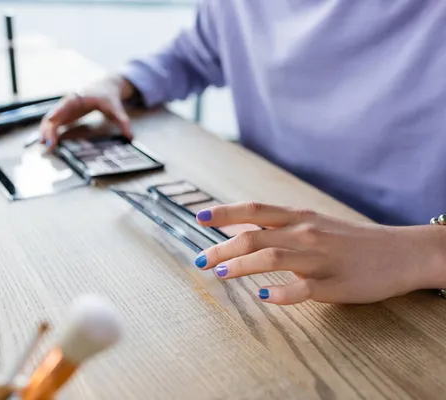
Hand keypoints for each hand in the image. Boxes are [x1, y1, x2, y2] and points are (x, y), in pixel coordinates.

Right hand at [40, 75, 134, 147]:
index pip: (65, 104)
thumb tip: (130, 137)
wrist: (104, 87)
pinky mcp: (64, 115)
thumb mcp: (116, 108)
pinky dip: (48, 132)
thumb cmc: (107, 96)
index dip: (56, 114)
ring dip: (45, 133)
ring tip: (45, 147)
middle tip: (49, 145)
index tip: (51, 122)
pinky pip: (52, 124)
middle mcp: (68, 103)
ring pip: (49, 120)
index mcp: (79, 98)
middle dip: (48, 129)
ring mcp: (64, 109)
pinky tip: (47, 144)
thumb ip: (123, 121)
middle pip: (53, 114)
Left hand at [194, 202, 445, 304]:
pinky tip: (265, 296)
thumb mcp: (312, 223)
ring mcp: (319, 258)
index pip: (253, 210)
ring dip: (241, 266)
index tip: (199, 216)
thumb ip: (277, 226)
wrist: (398, 252)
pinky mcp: (333, 284)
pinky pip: (303, 289)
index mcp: (298, 217)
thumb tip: (238, 228)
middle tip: (200, 260)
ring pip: (272, 258)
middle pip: (253, 237)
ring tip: (221, 274)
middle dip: (221, 249)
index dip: (224, 212)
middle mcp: (305, 233)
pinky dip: (282, 293)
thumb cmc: (348, 239)